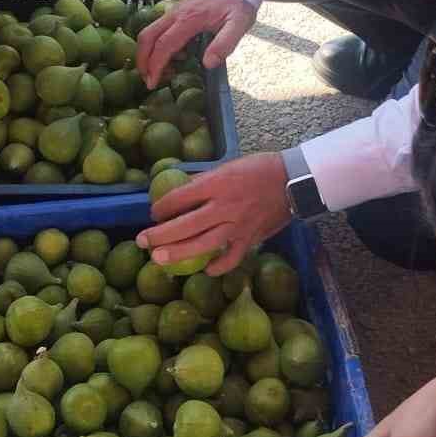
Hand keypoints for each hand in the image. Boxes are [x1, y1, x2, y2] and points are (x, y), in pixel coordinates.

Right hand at [135, 0, 255, 88]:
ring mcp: (173, 12)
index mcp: (189, 19)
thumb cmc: (236, 7)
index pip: (164, 44)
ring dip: (147, 54)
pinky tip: (172, 58)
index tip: (152, 82)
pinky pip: (157, 30)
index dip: (155, 65)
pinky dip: (155, 47)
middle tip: (148, 80)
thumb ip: (225, 44)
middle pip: (147, 37)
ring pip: (149, 33)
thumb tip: (208, 64)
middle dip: (142, 61)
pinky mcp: (174, 13)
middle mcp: (175, 14)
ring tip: (159, 73)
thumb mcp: (239, 25)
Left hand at [135, 152, 290, 275]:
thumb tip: (180, 186)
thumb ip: (204, 179)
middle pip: (185, 225)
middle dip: (160, 235)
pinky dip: (218, 266)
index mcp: (216, 184)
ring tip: (159, 259)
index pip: (180, 198)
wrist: (293, 180)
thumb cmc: (258, 169)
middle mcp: (223, 207)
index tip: (153, 212)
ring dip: (178, 253)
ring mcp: (237, 226)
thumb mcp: (227, 166)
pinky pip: (231, 258)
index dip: (162, 207)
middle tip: (142, 241)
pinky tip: (205, 270)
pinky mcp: (250, 239)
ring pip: (203, 245)